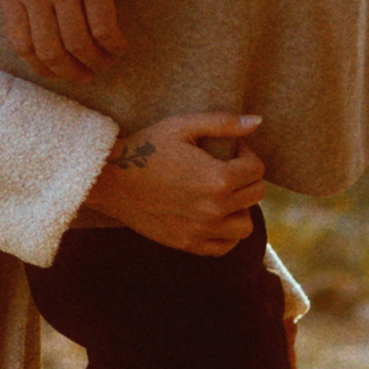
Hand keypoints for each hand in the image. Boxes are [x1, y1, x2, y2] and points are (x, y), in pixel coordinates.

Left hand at [0, 0, 124, 82]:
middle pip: (51, 51)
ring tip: (105, 63)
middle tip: (84, 76)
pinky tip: (119, 48)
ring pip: (79, 45)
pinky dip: (113, 46)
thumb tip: (35, 31)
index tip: (56, 72)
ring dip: (95, 61)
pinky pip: (104, 29)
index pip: (22, 44)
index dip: (41, 66)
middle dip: (69, 71)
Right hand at [85, 112, 264, 254]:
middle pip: (255, 194)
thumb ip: (223, 123)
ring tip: (222, 195)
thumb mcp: (182, 126)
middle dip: (246, 177)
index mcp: (217, 178)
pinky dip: (227, 234)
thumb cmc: (145, 147)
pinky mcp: (188, 244)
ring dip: (241, 208)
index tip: (228, 149)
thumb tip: (258, 121)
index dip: (245, 153)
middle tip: (224, 167)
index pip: (256, 169)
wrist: (110, 180)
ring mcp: (202, 230)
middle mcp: (214, 208)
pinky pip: (224, 247)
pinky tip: (214, 216)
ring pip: (245, 225)